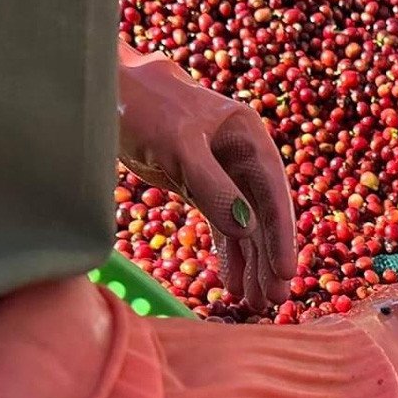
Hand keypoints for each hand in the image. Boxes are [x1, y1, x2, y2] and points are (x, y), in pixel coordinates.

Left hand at [117, 42, 296, 311]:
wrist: (111, 93)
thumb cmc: (146, 109)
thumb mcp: (179, 146)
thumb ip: (212, 186)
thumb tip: (247, 229)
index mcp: (249, 138)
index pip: (273, 193)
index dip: (281, 235)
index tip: (285, 272)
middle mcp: (243, 157)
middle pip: (264, 215)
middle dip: (268, 259)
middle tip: (272, 300)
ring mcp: (224, 174)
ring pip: (245, 225)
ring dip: (251, 263)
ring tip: (254, 303)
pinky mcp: (201, 187)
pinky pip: (222, 226)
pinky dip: (227, 254)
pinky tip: (232, 283)